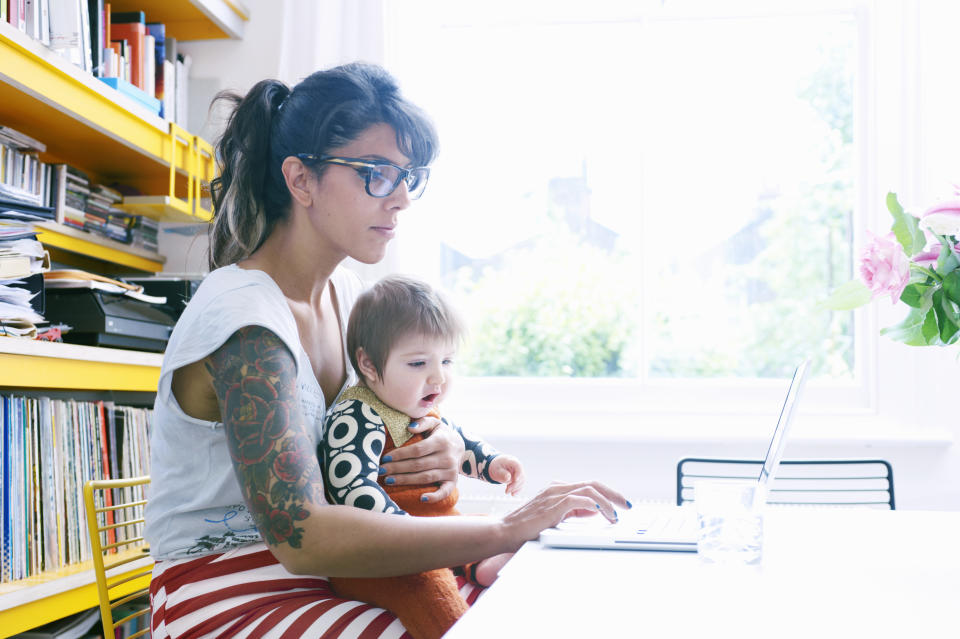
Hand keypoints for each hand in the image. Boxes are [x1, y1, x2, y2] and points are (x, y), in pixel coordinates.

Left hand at [379, 416, 464, 502]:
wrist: (461, 445)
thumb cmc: (440, 434)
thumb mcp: (434, 423)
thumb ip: (422, 422)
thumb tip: (409, 427)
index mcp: (441, 441)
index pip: (417, 450)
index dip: (400, 454)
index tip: (385, 458)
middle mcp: (447, 457)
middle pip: (419, 465)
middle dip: (398, 468)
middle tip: (382, 471)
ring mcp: (451, 471)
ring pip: (426, 477)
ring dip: (406, 481)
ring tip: (389, 481)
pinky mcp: (453, 481)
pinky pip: (445, 491)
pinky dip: (435, 497)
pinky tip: (421, 498)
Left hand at [488, 455, 524, 495]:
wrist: (496, 466)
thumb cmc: (496, 466)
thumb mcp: (496, 470)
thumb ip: (502, 473)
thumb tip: (508, 478)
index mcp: (512, 461)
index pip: (518, 466)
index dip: (519, 473)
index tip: (515, 480)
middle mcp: (517, 466)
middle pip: (521, 475)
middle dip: (515, 484)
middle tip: (506, 491)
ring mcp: (519, 472)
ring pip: (522, 481)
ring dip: (516, 488)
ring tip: (507, 492)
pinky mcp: (518, 478)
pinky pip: (520, 484)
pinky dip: (517, 489)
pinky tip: (513, 494)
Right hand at [500, 480, 630, 548]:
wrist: (504, 531)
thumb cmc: (526, 528)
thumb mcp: (555, 517)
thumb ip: (573, 511)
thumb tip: (594, 509)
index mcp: (557, 489)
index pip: (589, 485)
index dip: (608, 493)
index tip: (620, 503)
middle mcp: (557, 488)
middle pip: (593, 483)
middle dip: (613, 494)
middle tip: (627, 505)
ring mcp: (554, 495)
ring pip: (589, 490)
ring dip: (607, 502)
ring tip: (616, 514)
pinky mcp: (552, 505)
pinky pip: (578, 499)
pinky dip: (593, 504)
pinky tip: (602, 512)